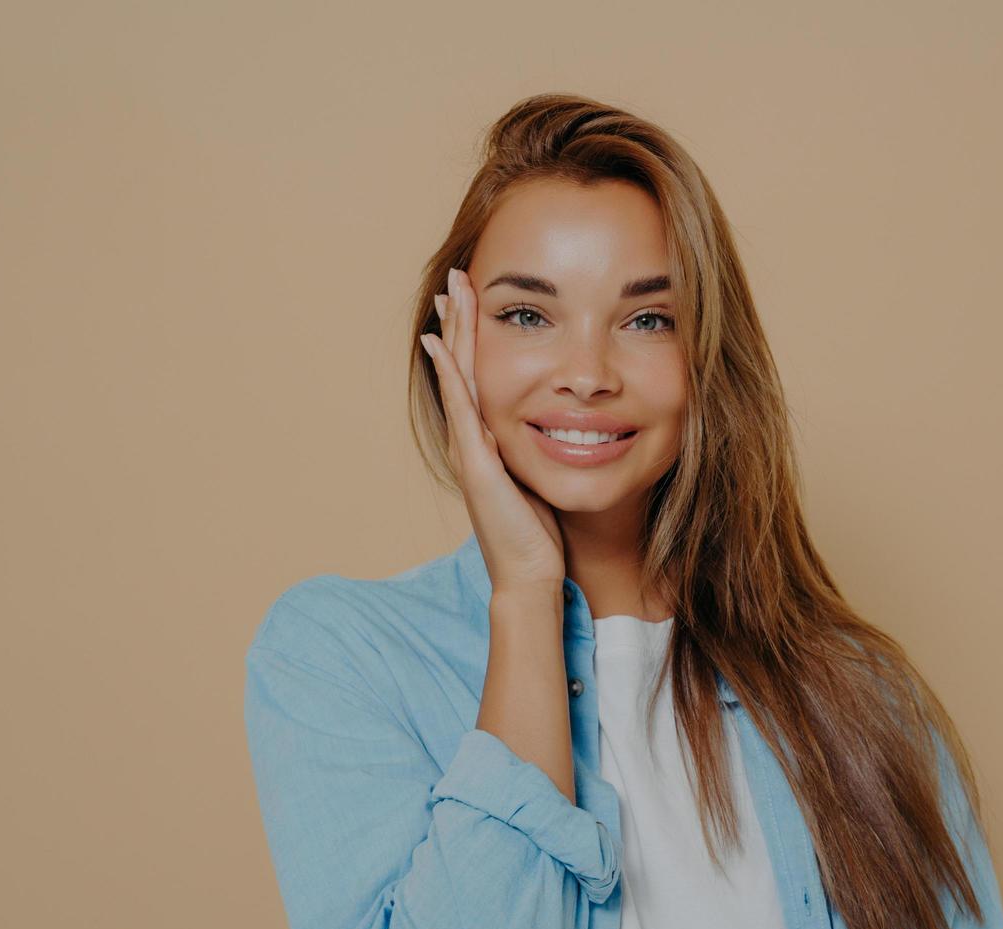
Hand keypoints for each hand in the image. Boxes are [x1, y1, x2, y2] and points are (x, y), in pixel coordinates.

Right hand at [421, 267, 565, 593]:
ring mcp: (469, 450)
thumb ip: (539, 452)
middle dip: (459, 321)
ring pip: (458, 378)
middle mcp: (471, 440)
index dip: (475, 337)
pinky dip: (449, 374)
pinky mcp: (476, 463)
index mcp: (487, 441)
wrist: (530, 576)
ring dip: (452, 333)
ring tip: (447, 293)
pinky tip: (440, 346)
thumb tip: (562, 428)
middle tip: (453, 277)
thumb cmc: (539, 535)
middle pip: (462, 367)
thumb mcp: (540, 479)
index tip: (473, 299)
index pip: (479, 376)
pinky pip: (461, 408)